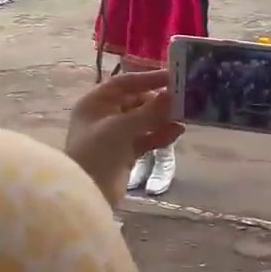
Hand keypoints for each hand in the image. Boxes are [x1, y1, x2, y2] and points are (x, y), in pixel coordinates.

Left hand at [64, 70, 183, 206]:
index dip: (148, 78)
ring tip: (184, 115)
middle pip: (136, 101)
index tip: (174, 76)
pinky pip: (146, 138)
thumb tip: (174, 94)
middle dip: (158, 101)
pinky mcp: (125, 153)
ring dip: (162, 118)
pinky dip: (160, 135)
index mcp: (95, 102)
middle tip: (183, 98)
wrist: (86, 195)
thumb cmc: (96, 153)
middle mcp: (104, 115)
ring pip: (143, 120)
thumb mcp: (120, 128)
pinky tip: (177, 131)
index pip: (125, 83)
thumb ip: (148, 111)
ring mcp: (115, 135)